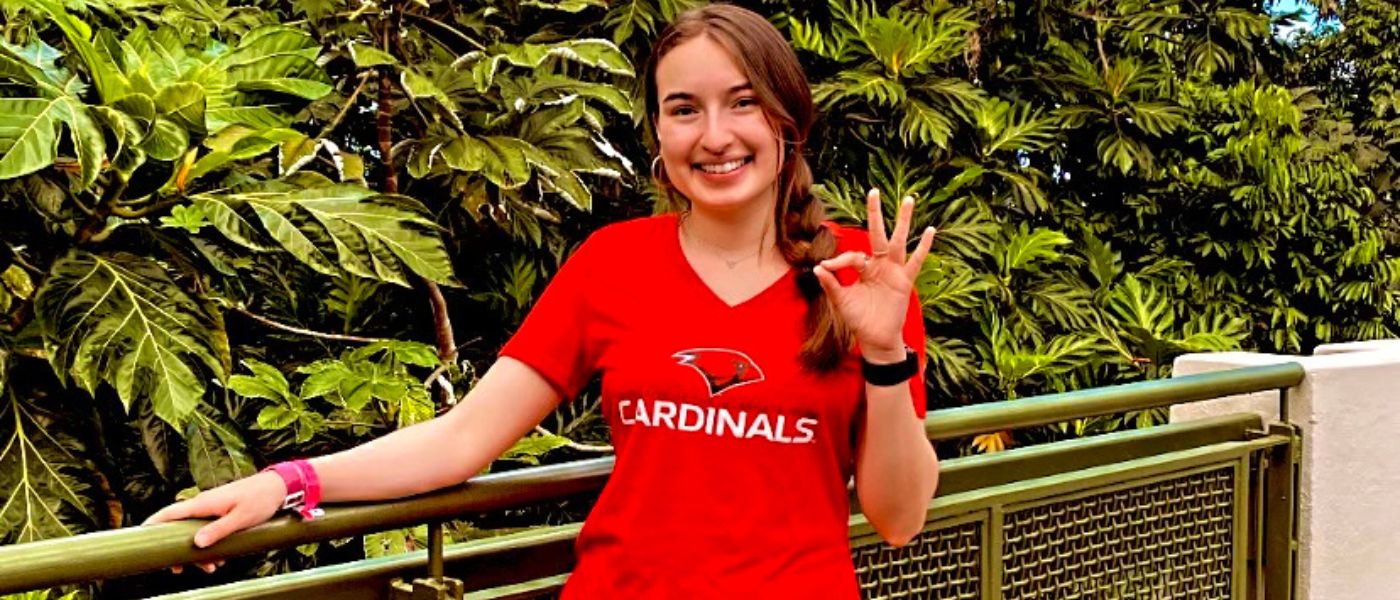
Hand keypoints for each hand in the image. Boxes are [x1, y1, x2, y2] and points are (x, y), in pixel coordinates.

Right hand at [143, 470, 286, 572]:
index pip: (170, 513)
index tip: (139, 536)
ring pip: (195, 533)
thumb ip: (218, 531)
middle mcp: (204, 505)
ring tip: (210, 568)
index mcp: (204, 503)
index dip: (152, 524)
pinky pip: (208, 531)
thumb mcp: (240, 519)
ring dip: (198, 552)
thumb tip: (196, 544)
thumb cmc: (260, 499)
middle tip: (177, 569)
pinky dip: (210, 545)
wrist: (278, 487)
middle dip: (177, 549)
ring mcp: (212, 509)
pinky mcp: (221, 513)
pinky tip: (219, 559)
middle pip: (179, 528)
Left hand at [812, 189, 934, 359]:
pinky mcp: (905, 281)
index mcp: (863, 268)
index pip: (853, 255)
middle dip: (875, 213)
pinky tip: (930, 231)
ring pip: (898, 241)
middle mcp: (879, 265)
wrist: (874, 338)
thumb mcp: (841, 301)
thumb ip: (831, 284)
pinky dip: (923, 247)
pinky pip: (916, 261)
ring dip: (903, 220)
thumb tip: (816, 267)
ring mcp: (893, 271)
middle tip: (873, 191)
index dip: (839, 259)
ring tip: (908, 199)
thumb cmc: (857, 319)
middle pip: (877, 234)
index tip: (827, 267)